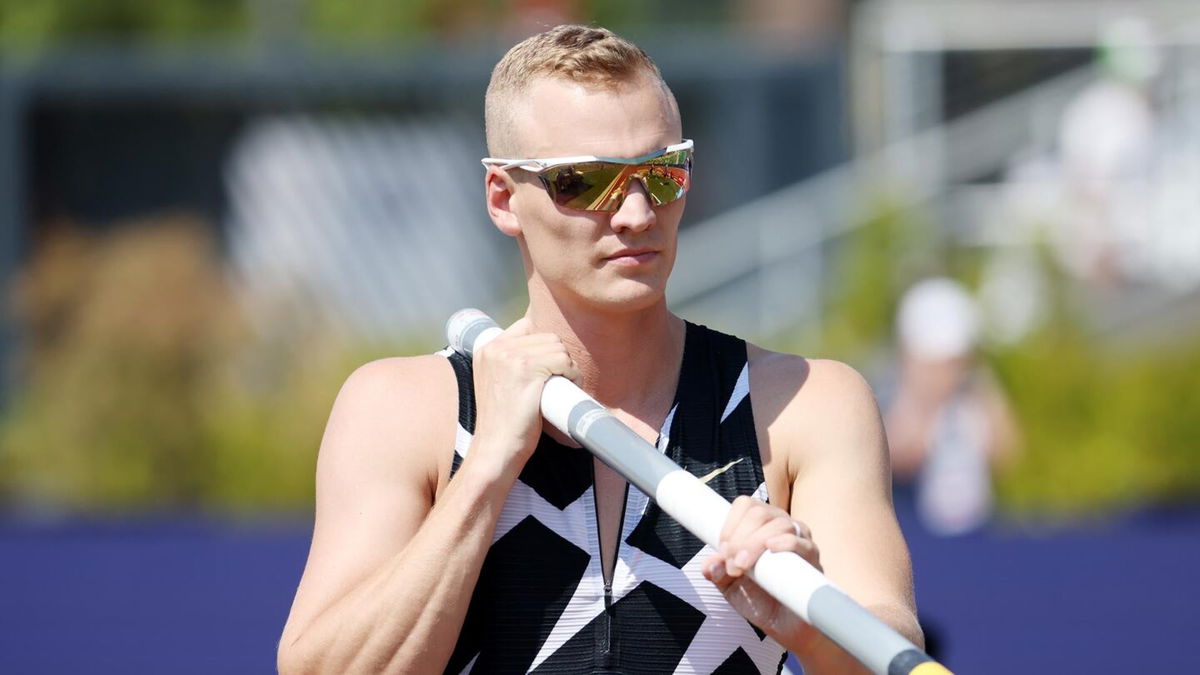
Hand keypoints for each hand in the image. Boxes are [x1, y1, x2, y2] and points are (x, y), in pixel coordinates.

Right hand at [471, 318, 579, 466]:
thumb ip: (509, 363)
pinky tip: (569, 386)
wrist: (497, 446)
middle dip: (558, 357)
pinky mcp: (526, 369)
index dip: (543, 347)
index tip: (547, 368)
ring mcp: (510, 357)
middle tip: (560, 379)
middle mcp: (496, 348)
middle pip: (546, 336)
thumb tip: (543, 352)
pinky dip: (573, 374)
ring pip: (557, 347)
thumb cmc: (503, 421)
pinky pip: (563, 360)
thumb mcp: (497, 382)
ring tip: (564, 384)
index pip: (527, 327)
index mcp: (487, 348)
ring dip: (568, 365)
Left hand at [701, 496, 821, 646]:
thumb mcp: (730, 586)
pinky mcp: (812, 559)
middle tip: (732, 565)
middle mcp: (780, 527)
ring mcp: (799, 540)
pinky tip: (772, 548)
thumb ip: (717, 572)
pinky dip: (786, 542)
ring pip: (779, 524)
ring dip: (754, 543)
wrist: (784, 627)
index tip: (722, 551)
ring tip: (743, 567)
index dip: (730, 524)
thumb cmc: (759, 599)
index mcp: (760, 526)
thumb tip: (708, 565)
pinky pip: (802, 543)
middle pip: (759, 513)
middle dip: (739, 538)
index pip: (745, 506)